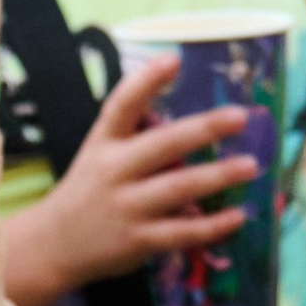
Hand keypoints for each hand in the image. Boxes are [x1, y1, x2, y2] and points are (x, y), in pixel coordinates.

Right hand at [1, 53, 261, 305]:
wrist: (54, 245)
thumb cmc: (89, 191)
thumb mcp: (99, 154)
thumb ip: (134, 135)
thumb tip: (190, 116)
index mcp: (104, 143)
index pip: (122, 105)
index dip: (147, 81)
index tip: (174, 59)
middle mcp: (113, 171)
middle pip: (162, 144)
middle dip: (203, 129)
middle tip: (239, 116)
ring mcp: (126, 207)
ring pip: (178, 188)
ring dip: (217, 176)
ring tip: (251, 165)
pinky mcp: (138, 241)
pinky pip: (182, 232)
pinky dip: (212, 226)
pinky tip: (237, 216)